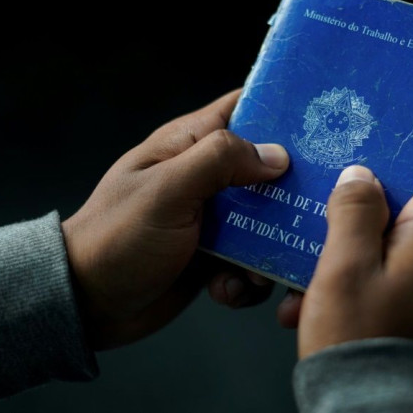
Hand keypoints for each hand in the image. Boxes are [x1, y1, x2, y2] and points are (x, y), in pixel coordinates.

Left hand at [62, 89, 288, 349]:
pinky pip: (251, 260)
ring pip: (267, 220)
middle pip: (268, 168)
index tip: (324, 121)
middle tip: (310, 210)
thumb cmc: (117, 237)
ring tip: (252, 269)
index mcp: (189, 144)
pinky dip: (247, 279)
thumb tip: (276, 154)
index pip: (244, 107)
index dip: (283, 108)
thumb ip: (219, 161)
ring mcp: (212, 217)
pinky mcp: (215, 255)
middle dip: (290, 190)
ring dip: (269, 247)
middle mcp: (205, 176)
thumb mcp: (166, 190)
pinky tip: (225, 289)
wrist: (88, 304)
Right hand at [277, 143, 412, 357]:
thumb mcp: (345, 265)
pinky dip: (354, 280)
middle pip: (409, 202)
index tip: (368, 142)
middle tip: (320, 203)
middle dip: (359, 203)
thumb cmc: (361, 342)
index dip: (406, 146)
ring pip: (391, 242)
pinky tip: (312, 301)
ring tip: (305, 268)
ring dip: (347, 248)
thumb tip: (360, 176)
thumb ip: (353, 210)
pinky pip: (390, 277)